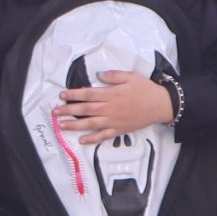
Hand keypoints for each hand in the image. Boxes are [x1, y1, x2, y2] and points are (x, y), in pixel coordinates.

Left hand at [55, 70, 173, 142]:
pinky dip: (92, 139)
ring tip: (61, 125)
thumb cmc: (146, 90)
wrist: (162, 105)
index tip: (62, 95)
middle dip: (68, 110)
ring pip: (90, 124)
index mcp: (111, 94)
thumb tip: (98, 75)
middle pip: (85, 109)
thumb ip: (113, 75)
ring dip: (74, 124)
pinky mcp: (119, 130)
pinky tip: (81, 140)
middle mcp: (110, 108)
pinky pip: (103, 136)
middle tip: (55, 112)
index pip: (88, 94)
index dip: (73, 95)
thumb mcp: (131, 76)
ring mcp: (114, 121)